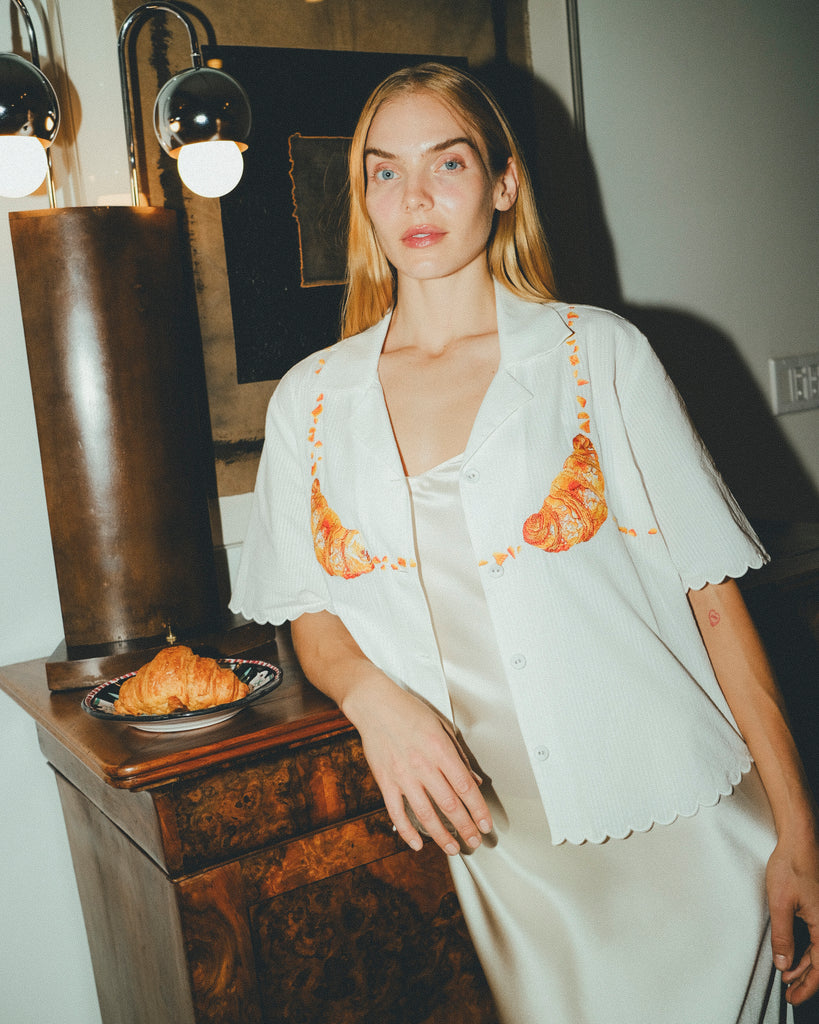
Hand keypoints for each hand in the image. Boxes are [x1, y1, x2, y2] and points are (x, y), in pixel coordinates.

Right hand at [345, 675, 492, 855]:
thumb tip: (473, 780)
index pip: (465, 787)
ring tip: (452, 848)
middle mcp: (423, 764)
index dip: (478, 809)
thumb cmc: (409, 711)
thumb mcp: (441, 726)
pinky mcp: (385, 781)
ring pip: (425, 813)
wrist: (375, 704)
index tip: (486, 824)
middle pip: (449, 804)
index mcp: (440, 749)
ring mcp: (402, 775)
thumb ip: (458, 755)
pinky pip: (396, 812)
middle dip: (465, 827)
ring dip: (441, 835)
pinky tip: (417, 843)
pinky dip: (407, 831)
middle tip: (475, 841)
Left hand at [766, 831, 818, 1004]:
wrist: (798, 841)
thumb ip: (783, 936)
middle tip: (790, 993)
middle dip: (805, 981)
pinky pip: (816, 938)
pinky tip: (792, 955)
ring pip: (818, 951)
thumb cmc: (791, 866)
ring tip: (788, 977)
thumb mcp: (780, 904)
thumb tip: (784, 964)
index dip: (807, 987)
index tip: (793, 997)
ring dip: (804, 966)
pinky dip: (805, 951)